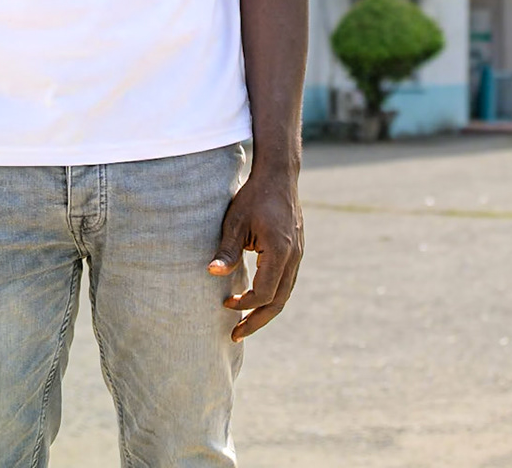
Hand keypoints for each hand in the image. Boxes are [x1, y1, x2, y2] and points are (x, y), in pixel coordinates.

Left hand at [209, 166, 303, 340]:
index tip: (224, 303)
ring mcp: (298, 255)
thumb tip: (212, 273)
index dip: (243, 304)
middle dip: (257, 321)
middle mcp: (294, 257)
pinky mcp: (296, 251)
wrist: (279, 176)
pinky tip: (257, 299)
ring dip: (265, 311)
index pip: (264, 293)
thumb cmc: (254, 197)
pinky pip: (287, 282)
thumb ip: (227, 250)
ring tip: (245, 324)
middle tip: (236, 335)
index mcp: (280, 251)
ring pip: (285, 294)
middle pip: (278, 301)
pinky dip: (273, 296)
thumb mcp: (235, 222)